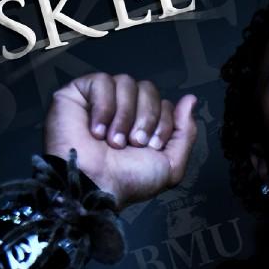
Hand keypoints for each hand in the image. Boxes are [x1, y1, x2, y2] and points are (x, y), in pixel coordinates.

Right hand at [44, 73, 197, 209]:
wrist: (95, 186)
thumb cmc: (128, 181)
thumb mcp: (170, 165)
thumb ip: (185, 133)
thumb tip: (190, 100)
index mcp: (142, 126)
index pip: (163, 103)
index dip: (163, 123)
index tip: (151, 147)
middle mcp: (122, 111)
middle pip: (148, 88)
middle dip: (146, 118)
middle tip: (134, 143)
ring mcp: (99, 101)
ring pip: (126, 82)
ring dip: (124, 116)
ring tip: (114, 141)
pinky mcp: (78, 94)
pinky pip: (102, 81)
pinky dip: (104, 107)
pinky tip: (96, 131)